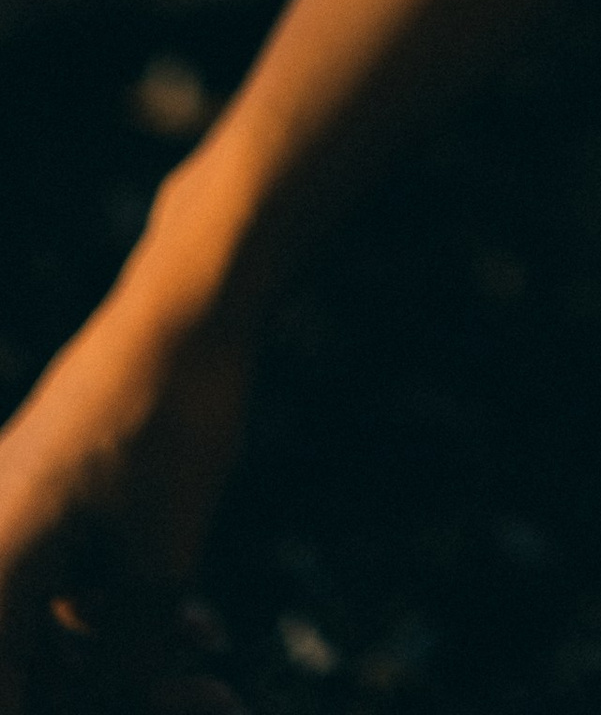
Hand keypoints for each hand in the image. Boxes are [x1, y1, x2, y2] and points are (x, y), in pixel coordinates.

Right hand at [0, 275, 254, 714]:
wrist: (191, 296)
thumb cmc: (172, 419)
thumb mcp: (164, 556)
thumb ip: (132, 650)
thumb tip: (136, 699)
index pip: (7, 681)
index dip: (41, 702)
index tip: (119, 701)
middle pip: (28, 649)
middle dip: (111, 682)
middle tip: (203, 698)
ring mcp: (10, 511)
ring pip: (50, 618)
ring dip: (124, 649)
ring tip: (209, 663)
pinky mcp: (43, 492)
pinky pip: (64, 574)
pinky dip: (122, 602)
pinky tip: (199, 623)